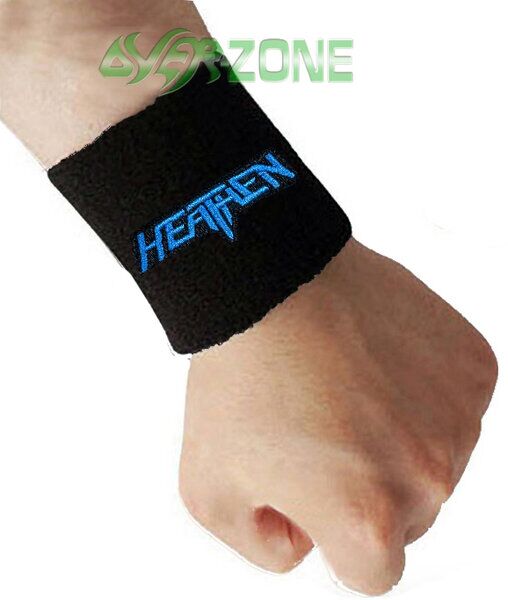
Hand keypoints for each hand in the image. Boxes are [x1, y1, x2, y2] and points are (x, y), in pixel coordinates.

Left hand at [180, 238, 496, 594]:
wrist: (269, 280)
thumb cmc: (235, 377)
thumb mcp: (209, 489)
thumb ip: (263, 548)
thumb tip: (308, 543)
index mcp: (368, 517)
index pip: (371, 572)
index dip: (331, 532)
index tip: (308, 486)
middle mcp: (429, 474)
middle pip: (408, 517)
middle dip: (366, 488)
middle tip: (321, 428)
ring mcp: (457, 414)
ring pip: (434, 460)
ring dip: (396, 438)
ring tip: (345, 387)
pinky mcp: (472, 364)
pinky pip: (451, 405)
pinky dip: (420, 393)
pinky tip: (375, 361)